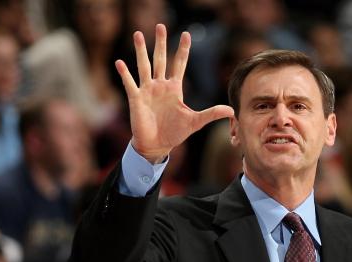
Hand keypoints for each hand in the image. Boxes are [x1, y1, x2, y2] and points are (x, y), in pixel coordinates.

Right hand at [116, 24, 232, 162]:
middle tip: (160, 25)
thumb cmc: (174, 133)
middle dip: (161, 43)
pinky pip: (130, 83)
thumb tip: (231, 111)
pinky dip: (125, 74)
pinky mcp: (136, 99)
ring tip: (138, 34)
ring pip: (144, 66)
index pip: (179, 64)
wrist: (157, 145)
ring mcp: (147, 90)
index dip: (183, 49)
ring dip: (141, 51)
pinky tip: (120, 62)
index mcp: (174, 88)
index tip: (187, 34)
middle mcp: (160, 85)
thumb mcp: (195, 122)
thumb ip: (211, 114)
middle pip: (160, 59)